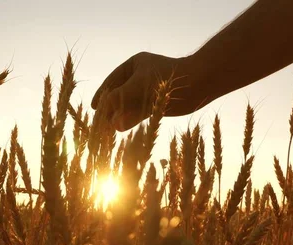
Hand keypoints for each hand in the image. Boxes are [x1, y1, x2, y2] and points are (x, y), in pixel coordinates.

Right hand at [91, 52, 214, 131]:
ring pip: (128, 105)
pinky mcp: (157, 104)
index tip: (93, 108)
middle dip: (109, 110)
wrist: (198, 83)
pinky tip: (120, 129)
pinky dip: (130, 120)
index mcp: (135, 65)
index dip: (101, 95)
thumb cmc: (167, 79)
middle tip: (98, 124)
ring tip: (106, 131)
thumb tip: (112, 123)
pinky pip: (139, 113)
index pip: (112, 81)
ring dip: (118, 117)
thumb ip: (120, 101)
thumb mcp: (138, 87)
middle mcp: (140, 77)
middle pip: (119, 94)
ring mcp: (149, 91)